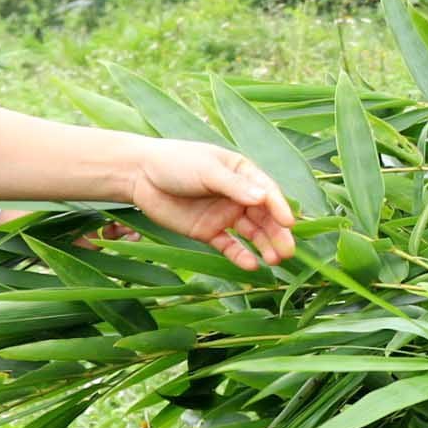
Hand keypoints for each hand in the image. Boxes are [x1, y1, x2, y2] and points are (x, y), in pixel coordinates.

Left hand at [120, 139, 297, 267]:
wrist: (139, 175)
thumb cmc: (175, 162)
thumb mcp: (207, 170)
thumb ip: (234, 186)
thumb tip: (263, 198)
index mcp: (242, 173)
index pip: (267, 192)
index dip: (279, 208)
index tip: (289, 223)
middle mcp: (238, 195)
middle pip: (264, 217)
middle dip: (277, 234)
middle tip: (288, 252)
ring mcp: (223, 215)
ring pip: (251, 233)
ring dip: (264, 246)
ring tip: (275, 261)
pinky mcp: (208, 231)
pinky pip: (229, 246)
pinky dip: (241, 255)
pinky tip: (251, 265)